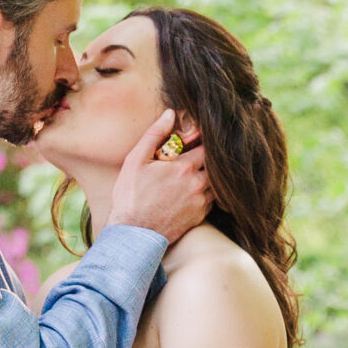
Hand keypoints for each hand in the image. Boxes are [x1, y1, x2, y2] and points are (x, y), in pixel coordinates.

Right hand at [108, 110, 209, 243]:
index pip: (207, 146)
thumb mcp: (136, 160)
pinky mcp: (199, 216)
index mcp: (184, 167)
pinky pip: (211, 200)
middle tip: (194, 157)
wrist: (133, 233)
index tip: (195, 141)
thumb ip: (155, 134)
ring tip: (192, 175)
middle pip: (215, 165)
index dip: (203, 141)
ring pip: (216, 183)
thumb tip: (170, 114)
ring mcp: (201, 202)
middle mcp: (198, 184)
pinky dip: (205, 194)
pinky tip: (190, 192)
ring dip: (207, 177)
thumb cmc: (131, 196)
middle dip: (207, 159)